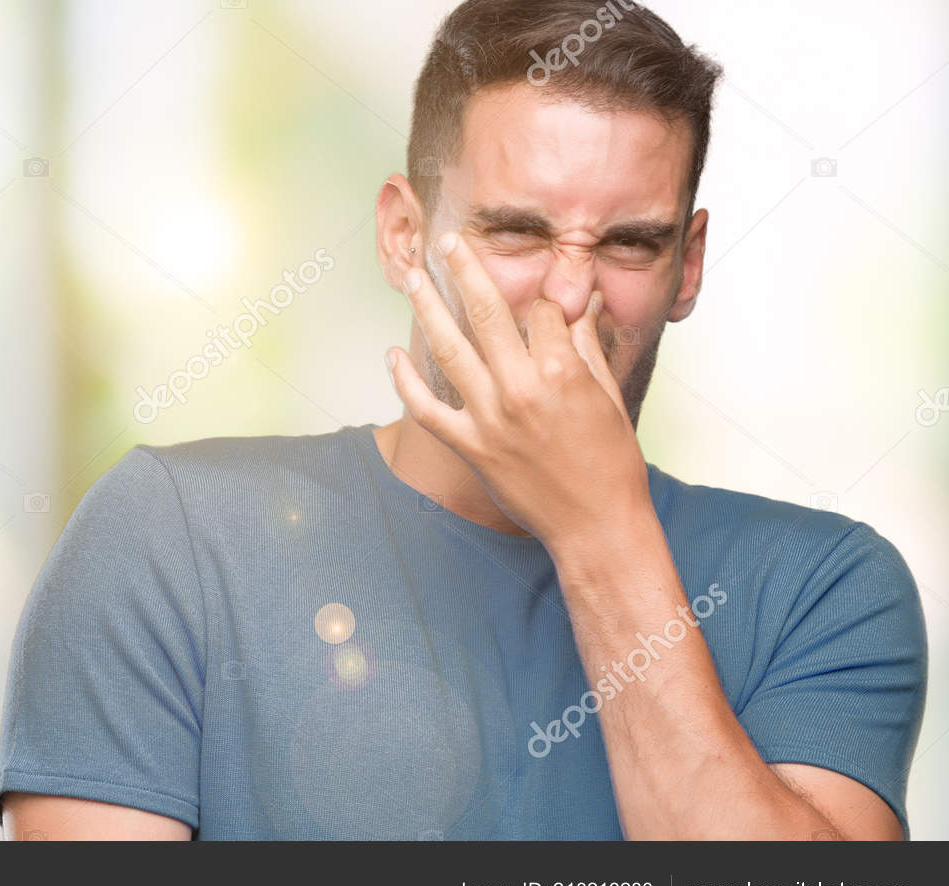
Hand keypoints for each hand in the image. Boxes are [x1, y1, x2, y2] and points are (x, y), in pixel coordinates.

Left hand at [385, 232, 650, 555]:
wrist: (597, 524)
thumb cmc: (611, 462)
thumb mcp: (607, 395)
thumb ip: (584, 346)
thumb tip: (577, 305)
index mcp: (561, 371)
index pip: (539, 311)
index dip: (540, 298)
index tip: (537, 290)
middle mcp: (521, 388)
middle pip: (486, 313)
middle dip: (464, 270)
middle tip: (446, 243)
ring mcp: (490, 418)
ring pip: (448, 350)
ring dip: (426, 309)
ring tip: (411, 279)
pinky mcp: (470, 447)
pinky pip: (426, 409)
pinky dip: (405, 381)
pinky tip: (392, 356)